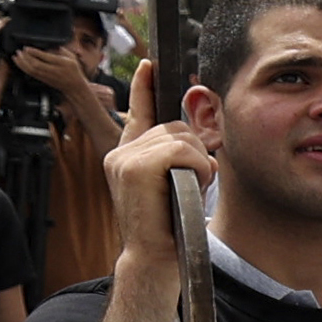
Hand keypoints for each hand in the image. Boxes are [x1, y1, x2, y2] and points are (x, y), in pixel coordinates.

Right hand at [103, 65, 208, 272]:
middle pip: (175, 126)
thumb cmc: (170, 223)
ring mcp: (124, 159)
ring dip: (196, 164)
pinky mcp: (133, 167)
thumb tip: (200, 139)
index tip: (149, 65)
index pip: (138, 111)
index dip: (143, 87)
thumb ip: (177, 157)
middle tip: (189, 184)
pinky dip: (193, 168)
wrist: (155, 256)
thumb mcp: (175, 182)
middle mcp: (121, 152)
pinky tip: (185, 188)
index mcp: (129, 154)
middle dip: (194, 152)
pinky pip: (180, 150)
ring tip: (184, 191)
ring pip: (180, 138)